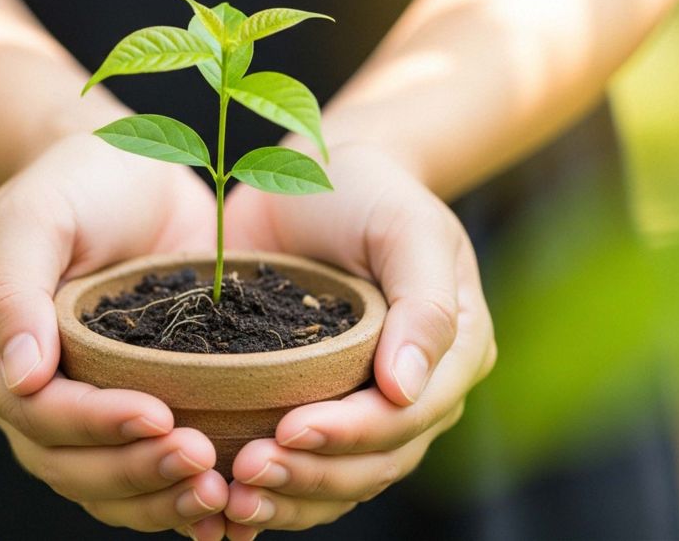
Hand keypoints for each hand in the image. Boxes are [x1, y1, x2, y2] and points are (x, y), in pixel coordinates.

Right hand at [0, 134, 228, 537]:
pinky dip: (169, 495)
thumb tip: (20, 379)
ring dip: (155, 497)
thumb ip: (15, 289)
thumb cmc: (78, 181)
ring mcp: (73, 402)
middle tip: (200, 464)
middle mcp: (22, 388)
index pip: (32, 409)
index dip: (92, 424)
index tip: (159, 417)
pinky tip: (216, 505)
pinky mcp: (123, 403)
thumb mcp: (37, 214)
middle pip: (64, 461)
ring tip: (214, 493)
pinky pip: (134, 469)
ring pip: (99, 482)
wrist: (129, 172)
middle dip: (132, 470)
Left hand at [222, 144, 495, 536]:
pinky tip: (228, 501)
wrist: (311, 177)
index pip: (407, 416)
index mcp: (450, 354)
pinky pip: (304, 467)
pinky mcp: (312, 403)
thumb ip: (424, 303)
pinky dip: (272, 492)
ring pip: (339, 481)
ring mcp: (361, 403)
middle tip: (245, 473)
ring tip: (232, 498)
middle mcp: (412, 391)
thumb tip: (406, 388)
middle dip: (311, 475)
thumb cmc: (368, 192)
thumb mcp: (406, 227)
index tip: (287, 430)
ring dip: (288, 498)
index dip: (350, 434)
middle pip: (373, 463)